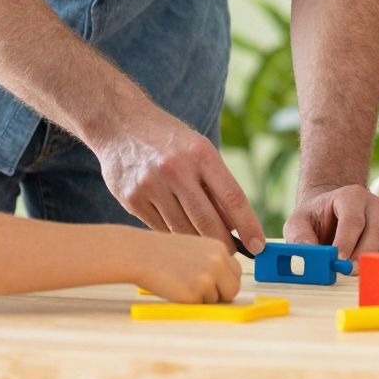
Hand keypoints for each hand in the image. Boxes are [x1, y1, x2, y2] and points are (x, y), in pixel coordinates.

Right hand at [95, 106, 265, 254]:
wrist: (120, 124)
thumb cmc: (169, 139)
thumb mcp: (199, 149)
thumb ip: (215, 184)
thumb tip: (234, 225)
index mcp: (201, 154)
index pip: (232, 198)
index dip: (248, 225)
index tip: (258, 245)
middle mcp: (176, 169)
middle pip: (208, 221)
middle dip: (225, 243)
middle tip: (233, 254)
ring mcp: (151, 185)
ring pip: (183, 230)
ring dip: (199, 244)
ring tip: (209, 248)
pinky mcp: (132, 199)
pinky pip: (160, 229)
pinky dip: (174, 236)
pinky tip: (181, 236)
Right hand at [132, 232, 242, 303]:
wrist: (140, 254)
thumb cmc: (163, 253)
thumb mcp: (195, 249)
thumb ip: (212, 262)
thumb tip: (225, 282)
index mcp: (218, 248)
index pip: (236, 272)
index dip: (226, 282)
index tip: (217, 287)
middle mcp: (218, 262)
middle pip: (233, 289)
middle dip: (221, 295)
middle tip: (203, 295)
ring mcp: (208, 278)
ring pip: (216, 300)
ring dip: (202, 299)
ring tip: (181, 285)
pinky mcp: (195, 293)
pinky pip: (200, 307)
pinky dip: (189, 303)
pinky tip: (175, 289)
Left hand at [286, 184, 378, 263]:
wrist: (333, 212)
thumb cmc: (317, 218)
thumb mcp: (298, 222)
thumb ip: (299, 236)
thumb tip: (309, 254)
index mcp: (351, 196)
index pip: (353, 220)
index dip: (347, 242)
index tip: (338, 262)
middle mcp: (375, 203)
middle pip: (376, 231)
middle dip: (363, 255)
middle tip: (349, 272)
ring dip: (378, 260)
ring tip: (360, 273)